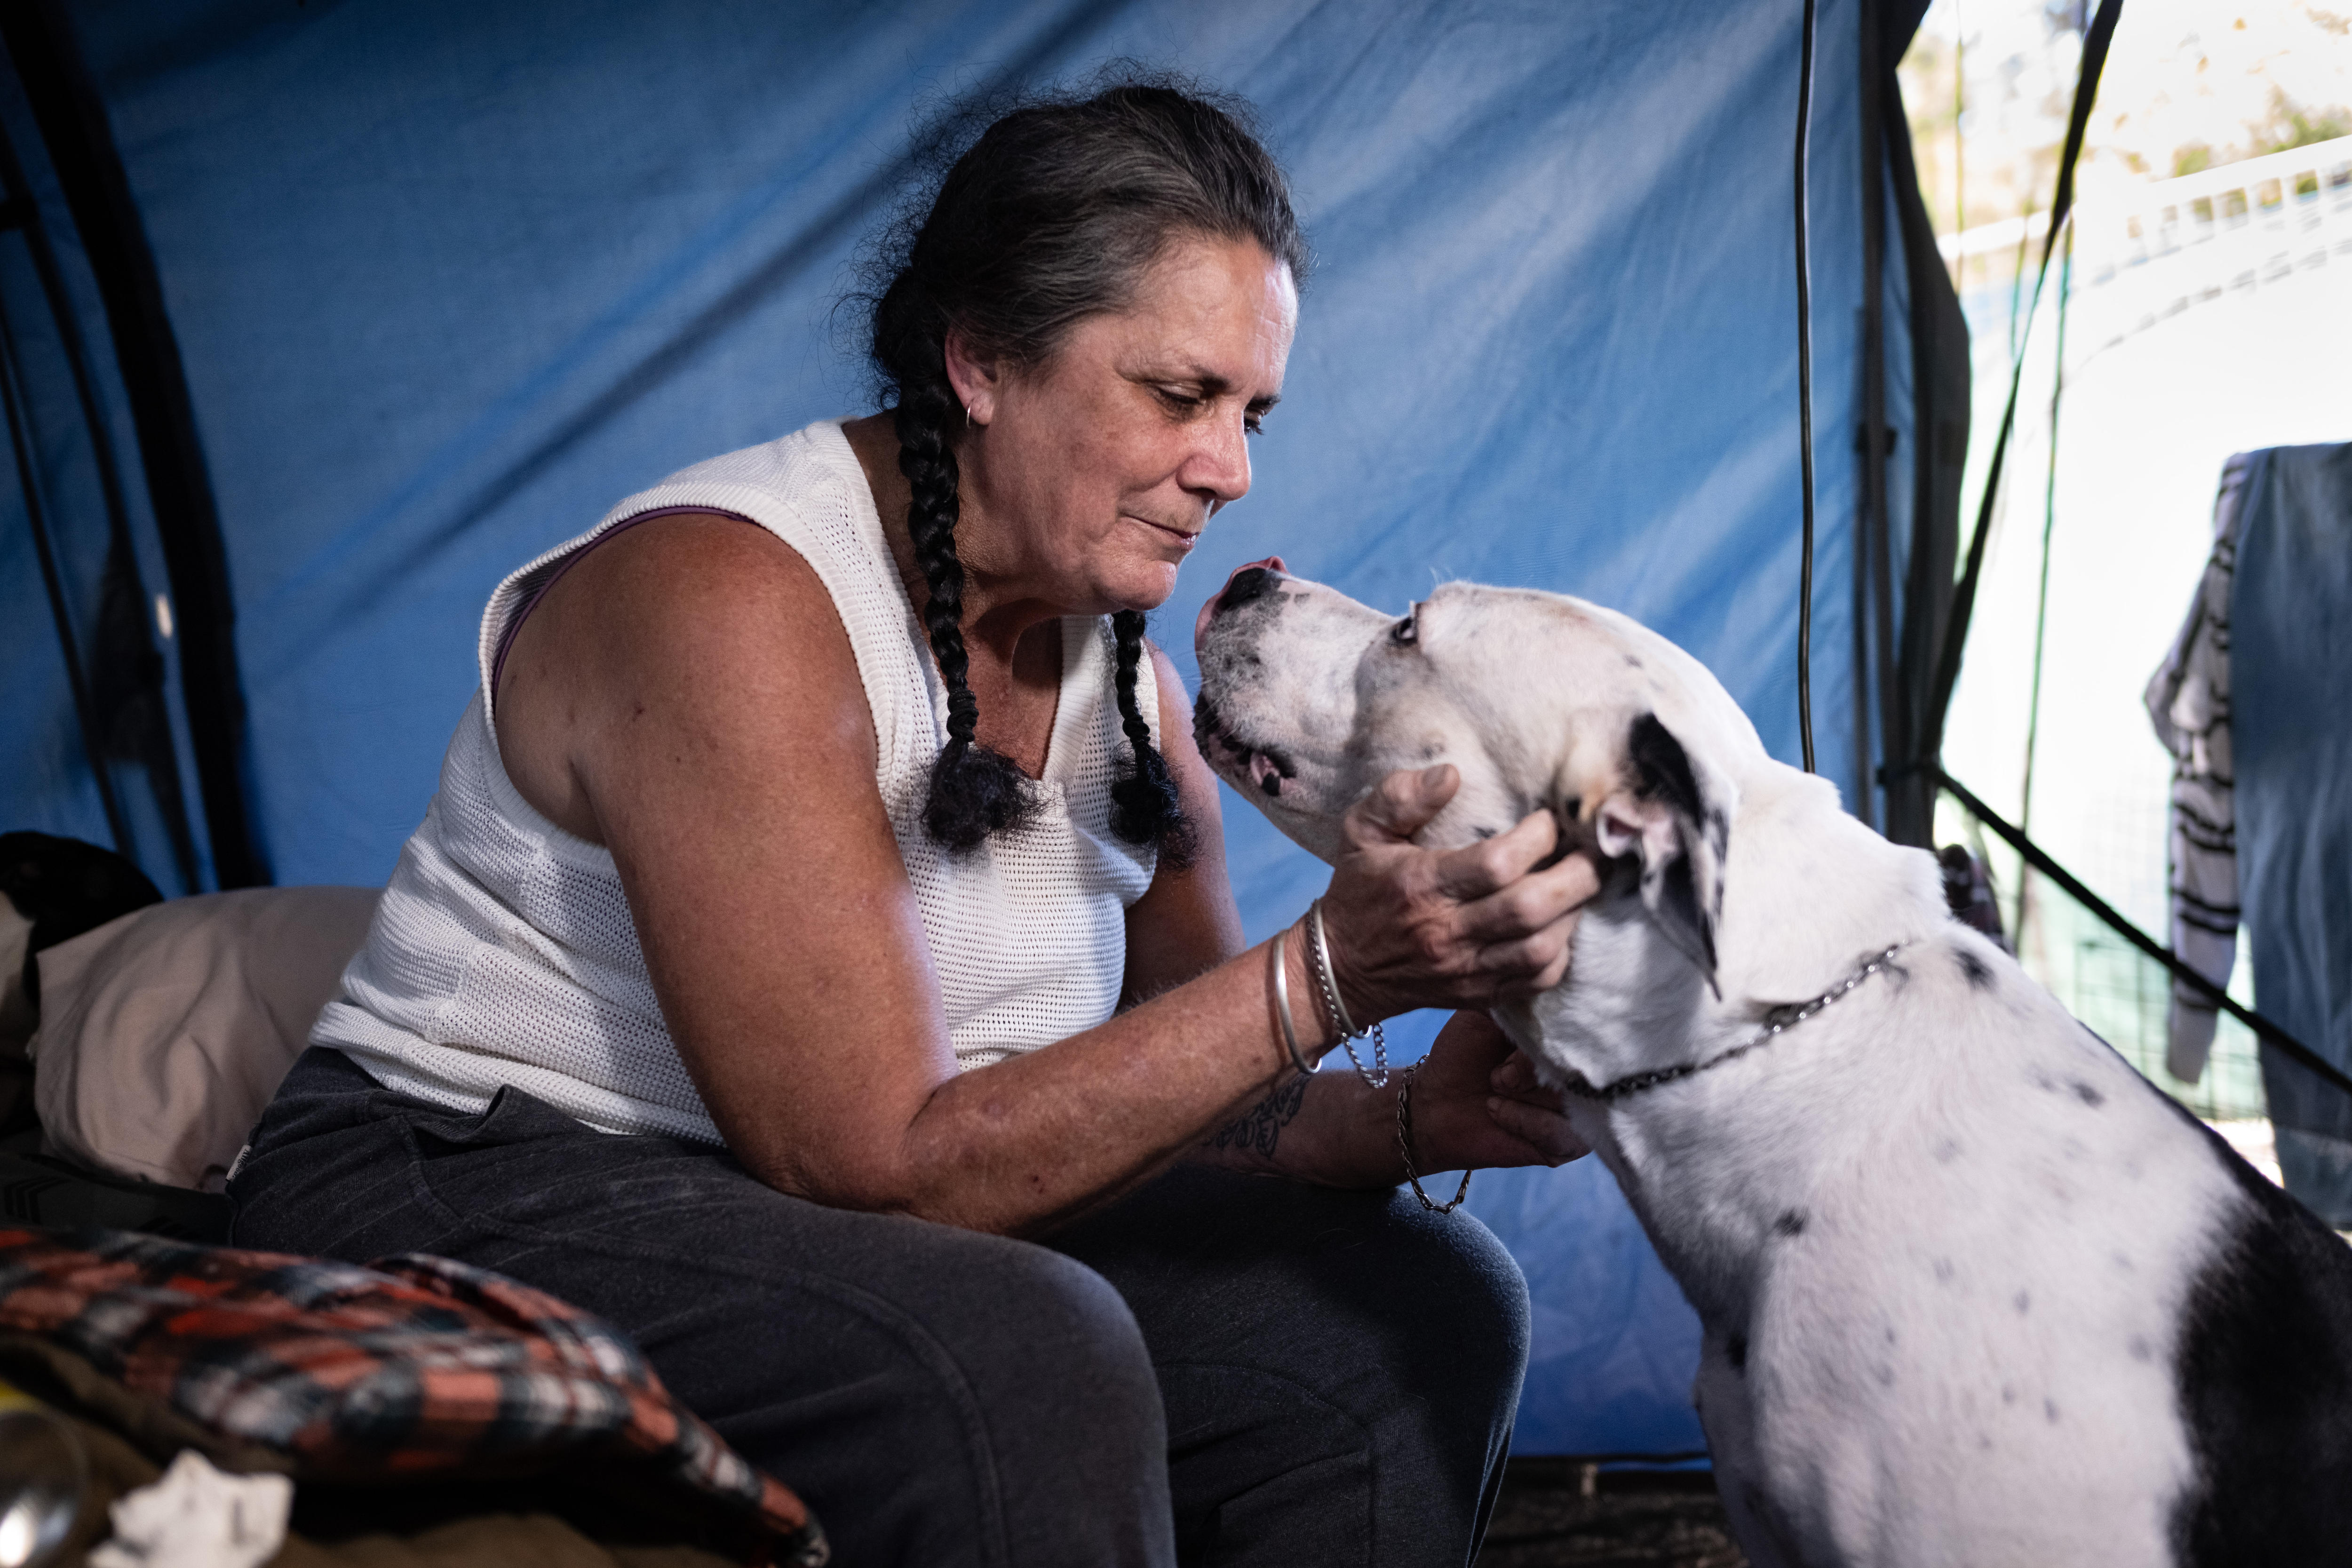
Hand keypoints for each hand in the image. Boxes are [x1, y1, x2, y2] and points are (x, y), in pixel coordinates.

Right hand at [1319, 765, 1598, 1020]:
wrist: (1340, 968)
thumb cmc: (1360, 890)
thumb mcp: (1360, 832)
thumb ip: (1399, 797)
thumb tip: (1451, 774)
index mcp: (1421, 886)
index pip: (1496, 864)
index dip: (1537, 838)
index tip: (1550, 817)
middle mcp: (1446, 933)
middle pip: (1529, 908)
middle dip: (1575, 875)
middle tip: (1595, 849)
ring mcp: (1466, 970)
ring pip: (1540, 949)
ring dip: (1574, 914)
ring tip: (1585, 882)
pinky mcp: (1479, 995)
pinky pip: (1536, 980)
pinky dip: (1561, 952)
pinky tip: (1562, 923)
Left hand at [1396, 1012, 1587, 1173]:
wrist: (1435, 1104)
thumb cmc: (1463, 1054)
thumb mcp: (1488, 1015)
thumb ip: (1524, 1001)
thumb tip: (1551, 989)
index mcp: (1568, 1035)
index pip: (1582, 1027)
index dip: (1547, 1034)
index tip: (1508, 1041)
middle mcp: (1582, 1070)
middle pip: (1580, 1064)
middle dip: (1529, 1067)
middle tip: (1497, 1074)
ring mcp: (1581, 1108)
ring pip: (1571, 1097)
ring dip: (1522, 1094)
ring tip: (1495, 1088)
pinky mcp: (1569, 1144)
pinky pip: (1560, 1132)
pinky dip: (1522, 1120)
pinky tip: (1497, 1111)